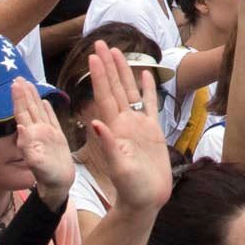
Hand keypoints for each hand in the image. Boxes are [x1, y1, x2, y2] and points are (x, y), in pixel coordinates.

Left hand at [7, 79, 78, 206]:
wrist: (58, 186)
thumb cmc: (48, 177)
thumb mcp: (37, 163)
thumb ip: (28, 147)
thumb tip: (21, 127)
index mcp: (31, 135)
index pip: (22, 112)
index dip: (18, 98)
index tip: (14, 83)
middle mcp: (37, 131)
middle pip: (28, 108)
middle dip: (23, 92)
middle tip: (18, 76)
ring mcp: (46, 134)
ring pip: (38, 110)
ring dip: (33, 97)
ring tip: (28, 83)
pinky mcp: (56, 137)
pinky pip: (50, 118)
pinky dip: (47, 109)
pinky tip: (45, 101)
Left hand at [84, 45, 174, 213]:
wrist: (145, 201)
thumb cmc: (131, 189)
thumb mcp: (119, 168)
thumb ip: (109, 145)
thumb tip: (95, 123)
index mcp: (114, 129)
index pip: (104, 96)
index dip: (99, 76)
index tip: (93, 56)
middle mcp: (124, 123)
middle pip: (115, 88)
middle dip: (108, 66)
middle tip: (101, 43)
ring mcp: (138, 126)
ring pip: (130, 92)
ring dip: (124, 72)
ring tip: (119, 52)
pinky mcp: (152, 132)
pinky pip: (149, 105)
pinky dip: (147, 89)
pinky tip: (146, 74)